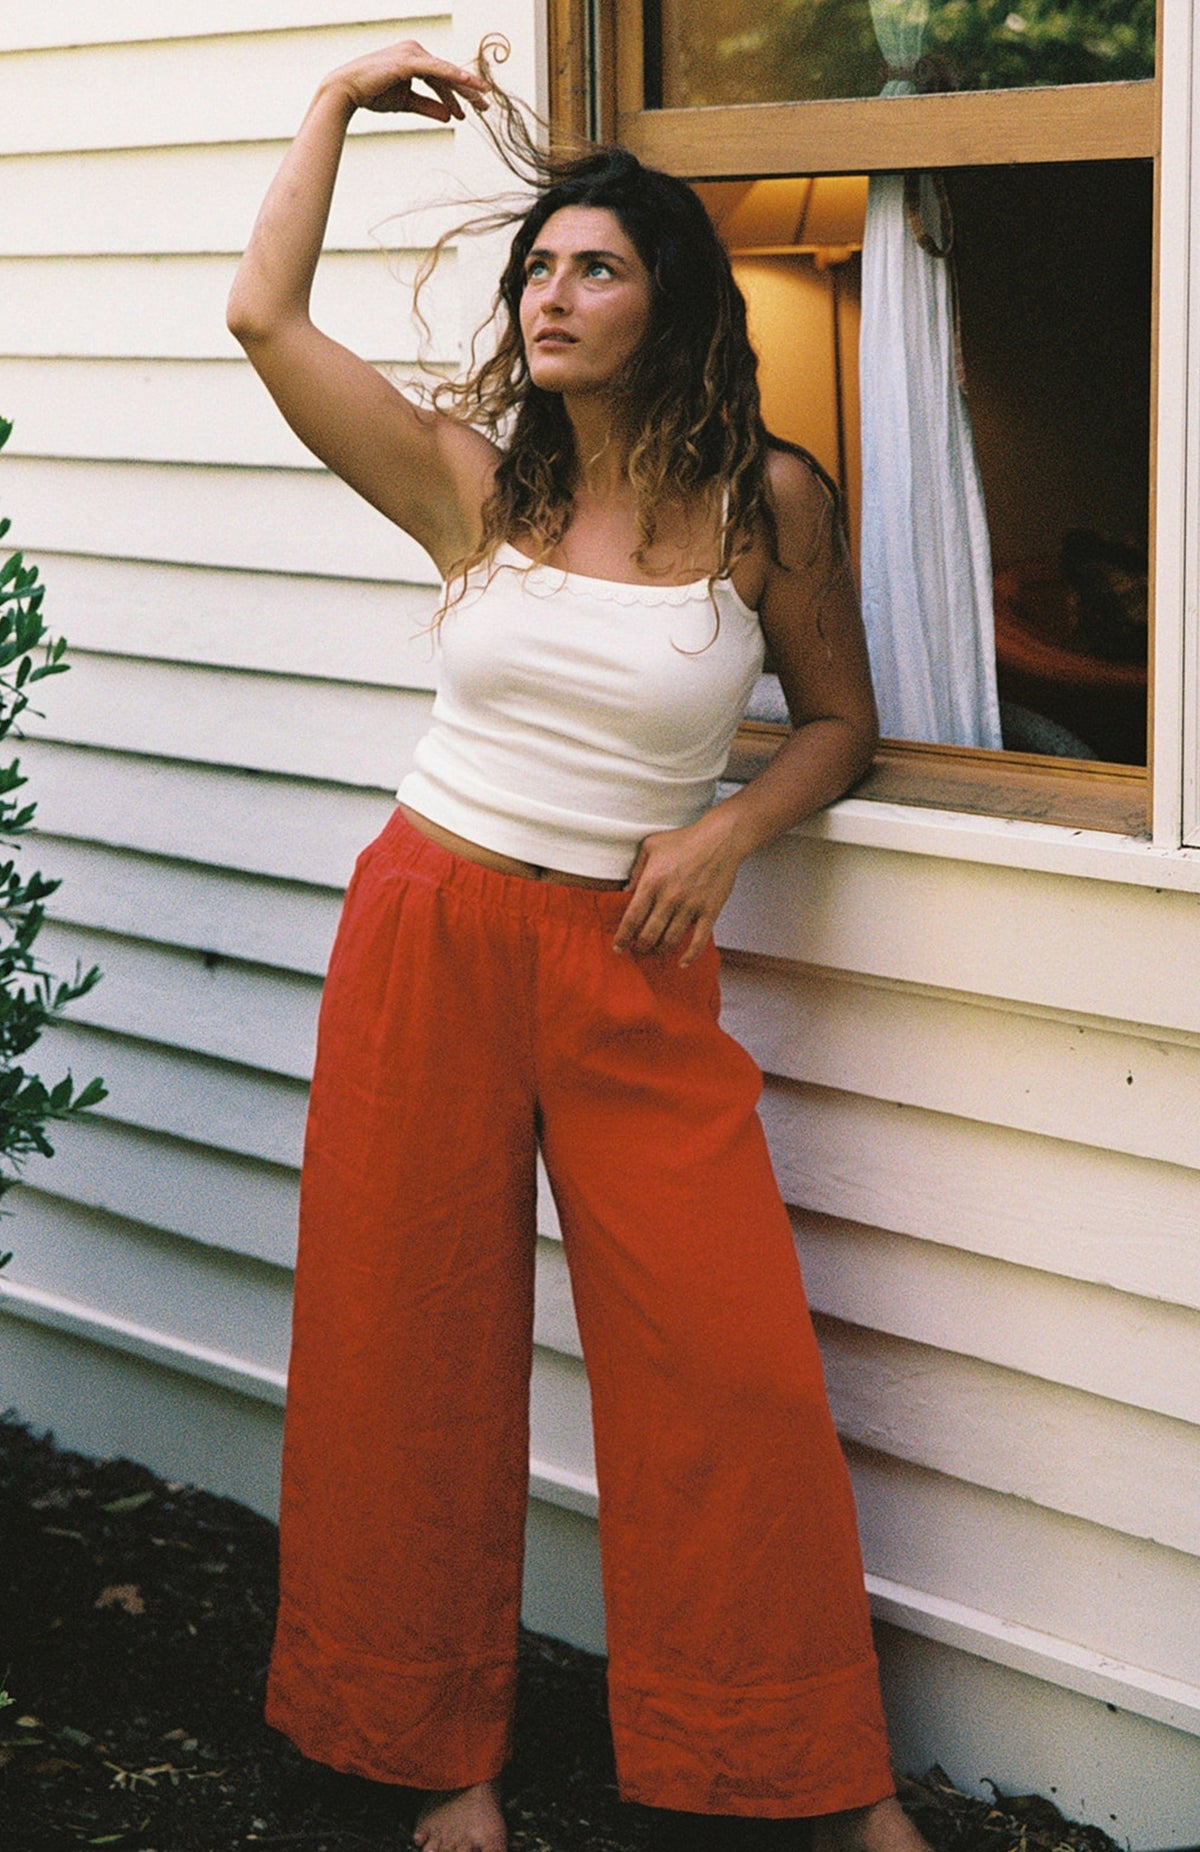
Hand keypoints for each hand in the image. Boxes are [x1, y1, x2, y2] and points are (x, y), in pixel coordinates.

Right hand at [322, 40, 489, 121]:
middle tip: (485, 106)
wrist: (347, 91)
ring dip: (465, 87)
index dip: (457, 95)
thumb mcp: (407, 103)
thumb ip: (428, 107)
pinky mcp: (408, 61)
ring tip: (482, 100)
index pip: (442, 78)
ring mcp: (412, 54)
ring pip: (445, 72)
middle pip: (447, 73)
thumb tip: (450, 116)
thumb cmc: (373, 94)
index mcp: (415, 60)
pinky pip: (436, 69)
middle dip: (467, 91)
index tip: (471, 111)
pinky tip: (468, 83)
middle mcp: (415, 52)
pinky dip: (453, 76)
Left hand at [613, 809, 747, 967]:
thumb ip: (636, 870)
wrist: (720, 839)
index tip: (618, 947)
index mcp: (652, 882)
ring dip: (660, 951)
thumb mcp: (651, 846)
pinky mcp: (710, 911)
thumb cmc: (685, 840)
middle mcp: (670, 898)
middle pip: (649, 935)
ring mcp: (691, 906)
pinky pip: (699, 941)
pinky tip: (682, 962)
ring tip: (656, 951)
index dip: (622, 937)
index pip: (631, 919)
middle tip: (637, 949)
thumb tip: (625, 892)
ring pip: (670, 940)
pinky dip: (689, 955)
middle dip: (640, 947)